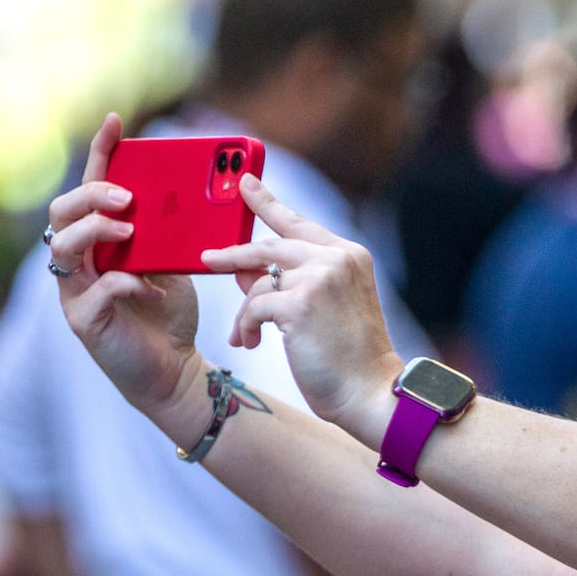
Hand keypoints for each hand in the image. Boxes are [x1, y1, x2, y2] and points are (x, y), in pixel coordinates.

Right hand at [49, 113, 204, 425]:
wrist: (176, 368)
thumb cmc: (169, 312)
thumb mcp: (177, 262)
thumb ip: (172, 232)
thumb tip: (196, 196)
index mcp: (100, 238)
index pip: (92, 186)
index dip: (100, 153)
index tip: (116, 122)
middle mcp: (80, 260)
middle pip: (63, 210)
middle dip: (94, 195)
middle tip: (130, 197)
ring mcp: (76, 290)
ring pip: (63, 246)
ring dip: (97, 231)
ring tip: (131, 231)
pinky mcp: (85, 322)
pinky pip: (92, 292)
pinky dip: (121, 283)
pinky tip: (148, 287)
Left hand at [201, 177, 402, 441]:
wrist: (370, 392)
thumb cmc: (350, 358)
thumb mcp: (321, 310)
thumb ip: (288, 282)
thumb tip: (245, 268)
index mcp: (349, 256)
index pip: (299, 223)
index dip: (267, 202)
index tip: (244, 183)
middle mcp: (336, 259)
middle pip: (270, 245)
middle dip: (234, 254)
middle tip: (206, 258)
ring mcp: (319, 278)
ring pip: (258, 280)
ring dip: (246, 311)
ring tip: (245, 335)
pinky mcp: (299, 303)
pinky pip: (252, 306)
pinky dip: (245, 326)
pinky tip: (251, 343)